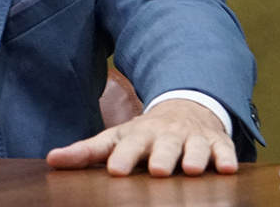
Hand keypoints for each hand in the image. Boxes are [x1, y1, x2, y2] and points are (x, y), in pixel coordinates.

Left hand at [46, 99, 236, 176]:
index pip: (128, 144)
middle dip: (162, 156)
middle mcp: (166, 135)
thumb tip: (51, 160)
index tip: (116, 170)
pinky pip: (224, 149)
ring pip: (195, 146)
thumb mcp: (116, 138)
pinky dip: (226, 157)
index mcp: (139, 134)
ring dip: (195, 157)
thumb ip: (86, 152)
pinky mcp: (216, 142)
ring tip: (193, 170)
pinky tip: (228, 169)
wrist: (185, 109)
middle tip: (157, 170)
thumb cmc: (144, 134)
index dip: (124, 156)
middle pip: (164, 145)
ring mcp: (192, 137)